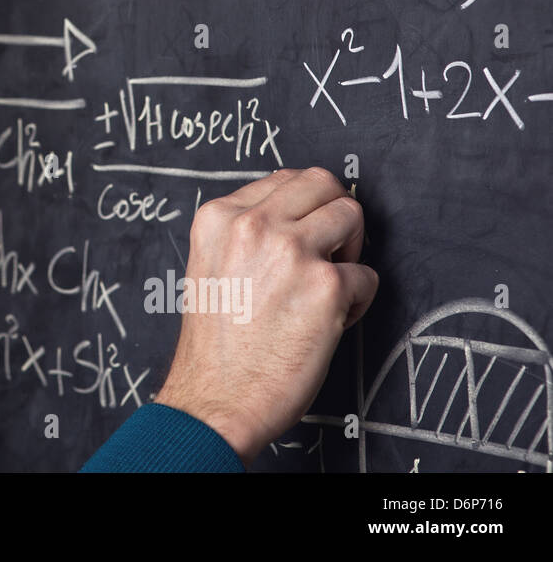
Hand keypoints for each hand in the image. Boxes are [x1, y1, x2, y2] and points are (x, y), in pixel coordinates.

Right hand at [153, 167, 377, 466]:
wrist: (217, 398)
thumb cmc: (215, 344)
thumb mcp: (209, 265)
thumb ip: (242, 233)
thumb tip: (293, 212)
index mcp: (219, 217)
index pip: (283, 179)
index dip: (302, 208)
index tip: (304, 234)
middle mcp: (253, 225)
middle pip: (323, 183)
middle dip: (334, 214)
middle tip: (329, 250)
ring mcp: (291, 252)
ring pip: (352, 215)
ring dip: (350, 250)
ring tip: (329, 284)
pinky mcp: (326, 286)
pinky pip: (367, 275)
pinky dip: (358, 301)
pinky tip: (330, 321)